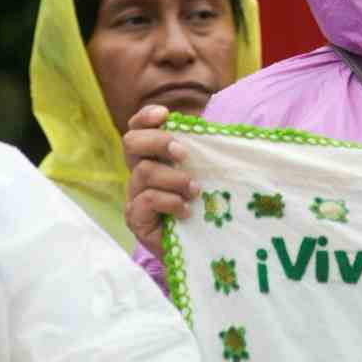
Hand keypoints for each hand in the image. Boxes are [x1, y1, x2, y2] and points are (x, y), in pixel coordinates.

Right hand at [123, 104, 200, 258]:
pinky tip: (186, 211)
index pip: (138, 128)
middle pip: (131, 142)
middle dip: (158, 141)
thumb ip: (208, 152)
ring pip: (143, 171)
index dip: (146, 117)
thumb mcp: (207, 174)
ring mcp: (135, 195)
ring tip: (195, 190)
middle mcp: (139, 172)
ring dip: (174, 178)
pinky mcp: (136, 218)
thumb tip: (231, 131)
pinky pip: (146, 199)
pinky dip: (170, 201)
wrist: (201, 247)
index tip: (165, 114)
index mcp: (154, 156)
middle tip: (183, 154)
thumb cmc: (204, 204)